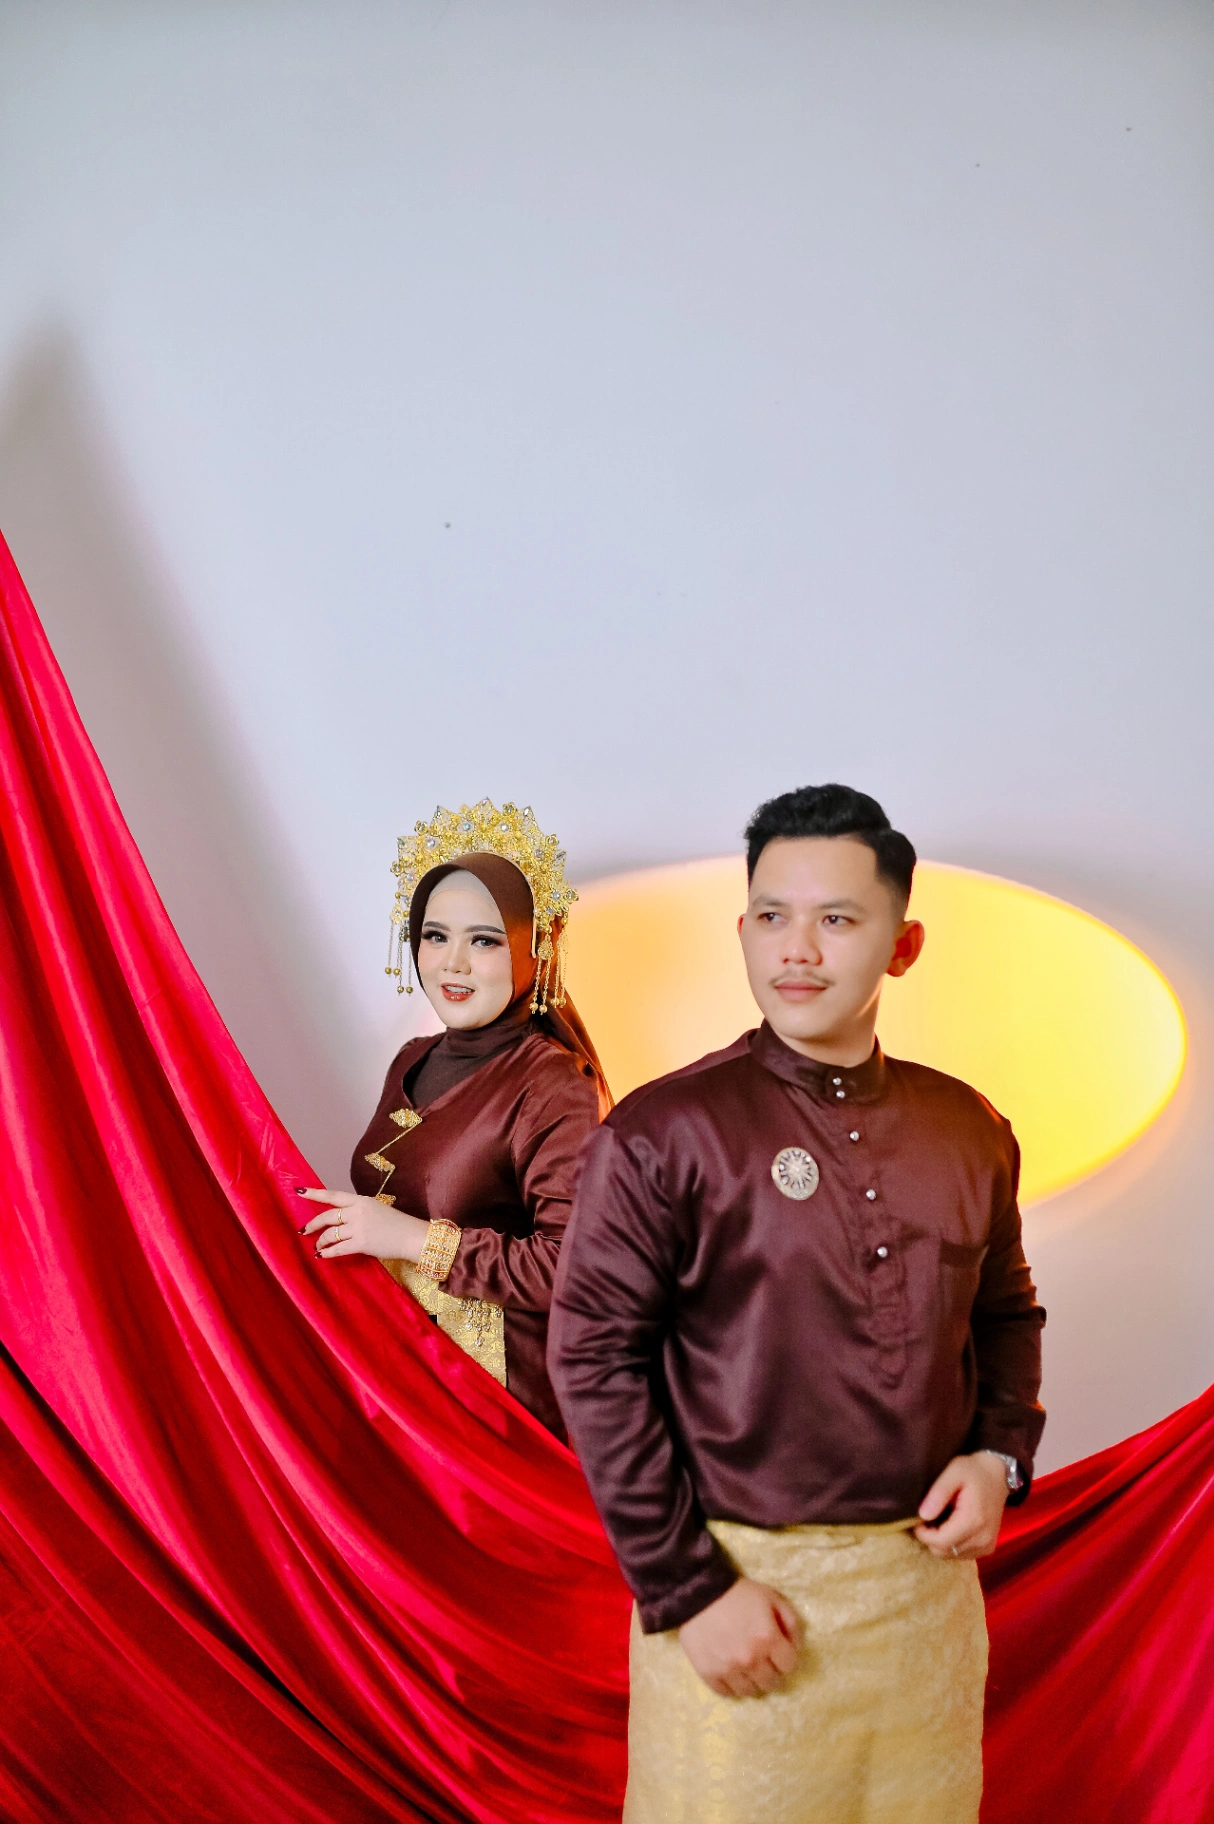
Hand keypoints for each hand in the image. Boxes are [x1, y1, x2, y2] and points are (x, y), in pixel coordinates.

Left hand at [297, 1187, 429, 1262]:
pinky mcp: (361, 1243)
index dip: (315, 1193)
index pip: (333, 1195)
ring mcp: (359, 1227)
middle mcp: (358, 1211)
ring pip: (330, 1233)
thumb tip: (340, 1219)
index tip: (299, 1191)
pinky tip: (322, 1255)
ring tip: (318, 1246)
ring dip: (321, 1241)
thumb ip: (358, 1211)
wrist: (412, 1236)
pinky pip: (338, 1248)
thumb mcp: (377, 1209)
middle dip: (313, 1224)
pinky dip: (327, 1252)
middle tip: (304, 1231)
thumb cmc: (396, 1224)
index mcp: (361, 1200)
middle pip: (327, 1216)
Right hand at [678, 1576, 799, 1697]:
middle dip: (771, 1672)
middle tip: (763, 1662)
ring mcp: (729, 1670)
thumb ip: (791, 1621)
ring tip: (746, 1668)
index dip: (786, 1659)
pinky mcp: (709, 1674)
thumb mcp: (771, 1597)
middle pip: (771, 1683)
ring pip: (750, 1692)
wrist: (699, 1593)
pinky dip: (731, 1686)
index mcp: (768, 1639)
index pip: (789, 1666)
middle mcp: (751, 1660)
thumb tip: (796, 1647)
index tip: (778, 1654)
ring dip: (752, 1682)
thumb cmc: (738, 1593)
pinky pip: (726, 1693)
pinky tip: (730, 1672)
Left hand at [914, 1451, 1009, 1559]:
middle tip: (929, 1517)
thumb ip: (938, 1494)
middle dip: (930, 1538)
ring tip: (941, 1520)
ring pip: (951, 1555)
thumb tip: (923, 1515)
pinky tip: (952, 1527)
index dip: (923, 1534)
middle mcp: (982, 1538)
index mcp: (973, 1520)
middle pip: (944, 1551)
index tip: (918, 1519)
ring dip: (941, 1542)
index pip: (940, 1542)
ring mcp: (986, 1546)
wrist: (997, 1475)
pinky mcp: (987, 1548)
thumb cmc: (973, 1470)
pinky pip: (961, 1555)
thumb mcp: (953, 1472)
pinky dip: (952, 1544)